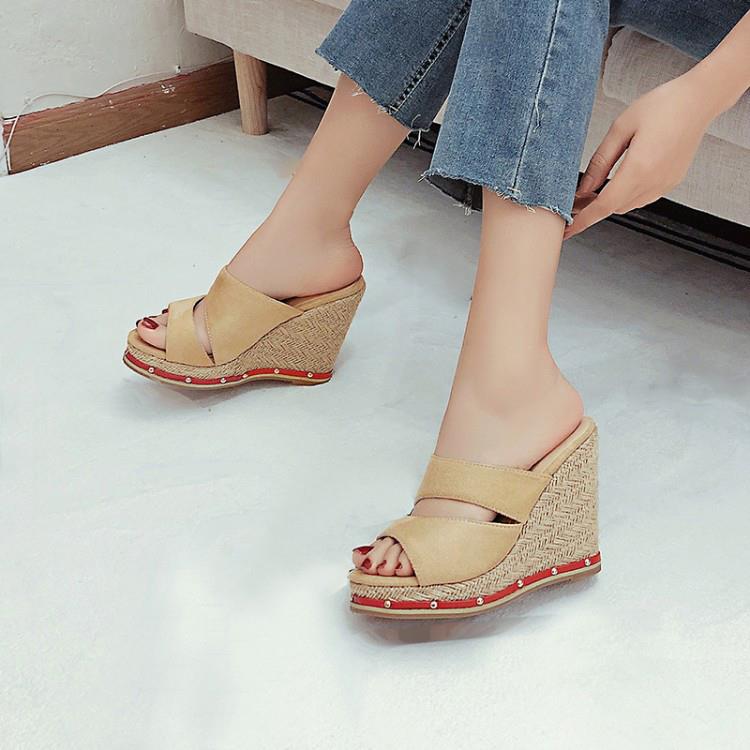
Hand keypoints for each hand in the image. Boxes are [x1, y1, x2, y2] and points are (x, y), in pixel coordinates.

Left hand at [564, 73, 717, 239]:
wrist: (699, 100)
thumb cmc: (663, 105)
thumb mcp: (621, 128)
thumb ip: (600, 161)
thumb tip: (583, 188)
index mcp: (639, 169)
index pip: (603, 206)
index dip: (582, 220)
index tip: (566, 231)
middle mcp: (654, 182)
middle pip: (614, 208)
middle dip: (592, 209)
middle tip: (573, 202)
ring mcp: (665, 184)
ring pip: (628, 205)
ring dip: (609, 202)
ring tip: (592, 191)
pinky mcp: (671, 182)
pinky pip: (642, 197)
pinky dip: (626, 196)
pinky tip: (617, 182)